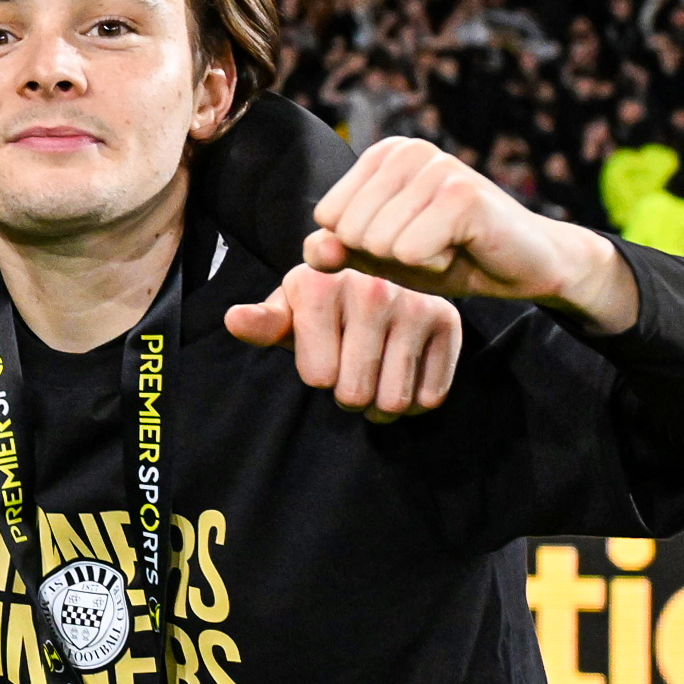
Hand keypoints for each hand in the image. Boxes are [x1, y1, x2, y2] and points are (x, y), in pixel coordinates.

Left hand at [227, 265, 463, 419]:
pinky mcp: (448, 320)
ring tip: (374, 376)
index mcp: (320, 283)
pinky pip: (429, 396)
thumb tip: (235, 319)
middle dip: (348, 395)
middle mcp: (371, 288)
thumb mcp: (289, 311)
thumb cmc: (322, 305)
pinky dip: (415, 400)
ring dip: (380, 405)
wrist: (382, 278)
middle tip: (351, 372)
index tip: (323, 349)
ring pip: (393, 401)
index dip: (318, 374)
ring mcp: (414, 303)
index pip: (317, 377)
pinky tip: (403, 374)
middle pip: (354, 394)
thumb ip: (263, 324)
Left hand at [304, 137, 639, 332]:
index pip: (327, 218)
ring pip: (378, 243)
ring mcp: (437, 166)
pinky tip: (461, 249)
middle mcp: (407, 150)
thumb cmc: (449, 256)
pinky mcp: (463, 194)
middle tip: (429, 245)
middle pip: (349, 231)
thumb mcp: (382, 256)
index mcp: (383, 155)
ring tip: (446, 245)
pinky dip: (435, 266)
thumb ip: (340, 250)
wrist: (524, 266)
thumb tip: (313, 248)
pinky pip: (410, 253)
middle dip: (386, 256)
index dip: (362, 247)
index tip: (404, 239)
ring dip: (413, 262)